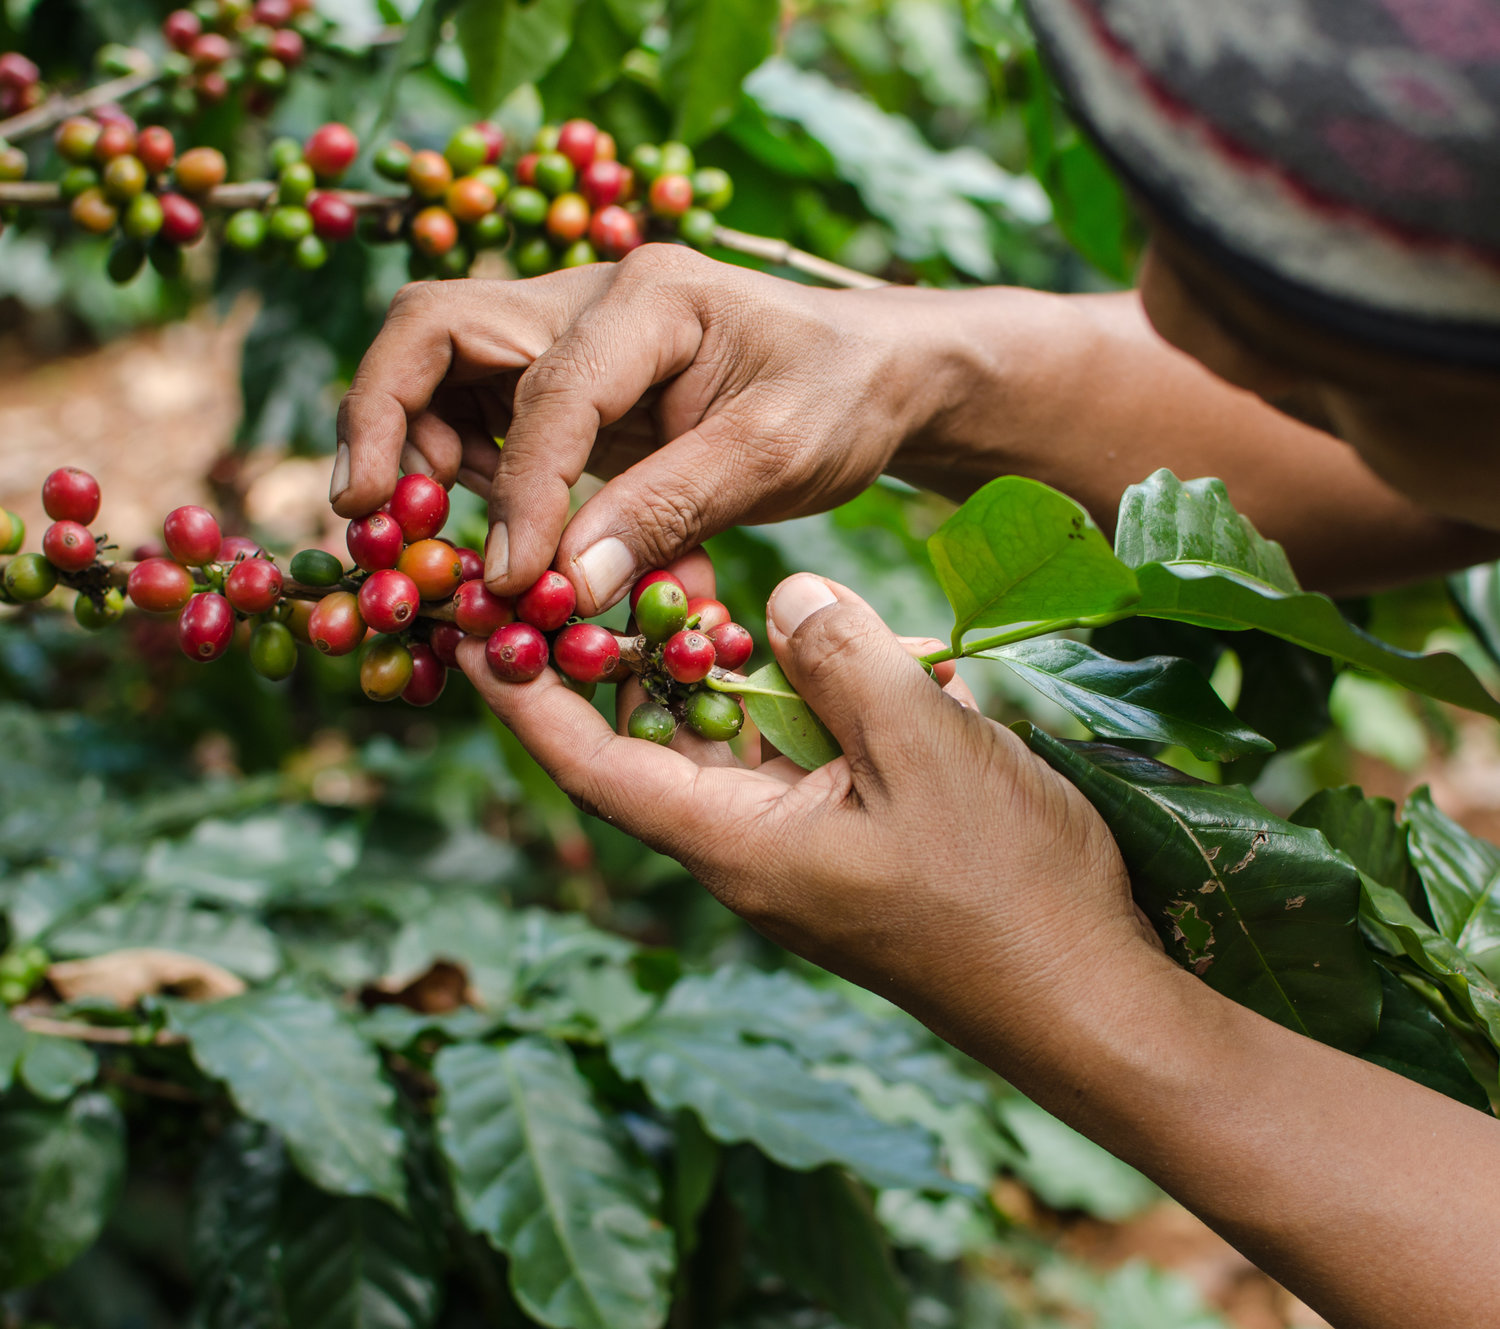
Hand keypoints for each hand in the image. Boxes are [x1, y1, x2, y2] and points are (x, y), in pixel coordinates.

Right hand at [332, 247, 945, 614]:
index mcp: (649, 297)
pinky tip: (490, 534)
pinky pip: (483, 417)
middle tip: (368, 519)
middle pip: (436, 331)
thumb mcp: (774, 456)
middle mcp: (588, 300)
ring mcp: (571, 337)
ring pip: (441, 371)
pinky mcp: (572, 384)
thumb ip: (668, 511)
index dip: (520, 492)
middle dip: (384, 420)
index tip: (513, 581)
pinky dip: (464, 473)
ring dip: (413, 450)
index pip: (546, 389)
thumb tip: (565, 585)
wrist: (873, 375)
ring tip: (418, 536)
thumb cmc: (839, 399)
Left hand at [456, 566, 1160, 1061]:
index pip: (592, 764)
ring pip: (730, 745)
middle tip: (606, 568)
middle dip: (624, 659)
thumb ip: (840, 659)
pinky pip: (796, 760)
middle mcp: (747, 851)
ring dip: (723, 673)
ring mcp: (799, 851)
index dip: (526, 696)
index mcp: (734, 843)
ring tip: (716, 590)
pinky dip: (797, 702)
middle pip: (651, 744)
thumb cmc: (1005, 886)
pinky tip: (835, 654)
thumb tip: (781, 598)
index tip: (477, 627)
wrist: (1088, 996)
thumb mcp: (923, 748)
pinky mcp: (850, 845)